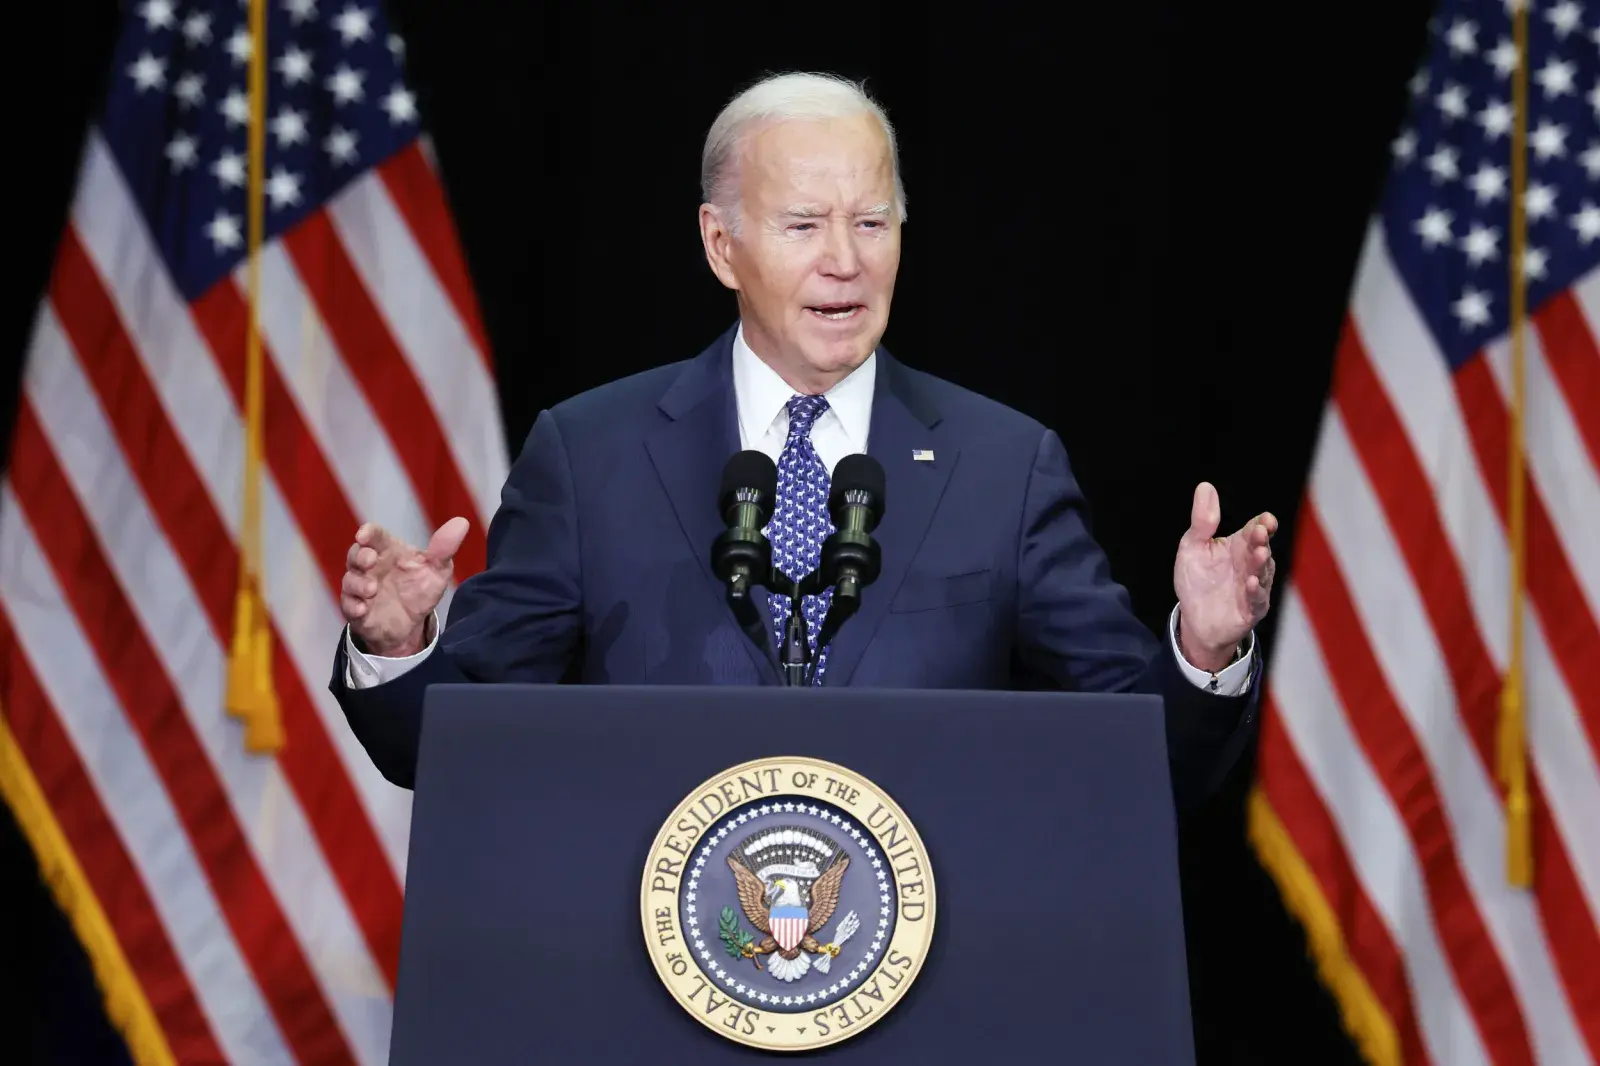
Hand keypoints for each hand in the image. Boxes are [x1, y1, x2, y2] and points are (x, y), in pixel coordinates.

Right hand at [341, 517, 469, 656]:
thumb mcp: (437, 570)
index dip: (368, 532)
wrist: (412, 625)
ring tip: (372, 589)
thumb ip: (444, 549)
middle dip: (359, 555)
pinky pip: (348, 605)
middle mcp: (370, 567)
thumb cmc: (420, 589)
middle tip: (370, 561)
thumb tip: (462, 523)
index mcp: (388, 550)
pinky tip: (363, 609)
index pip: (374, 535)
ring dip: (358, 583)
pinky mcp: (355, 609)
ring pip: (349, 580)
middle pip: (355, 554)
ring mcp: (360, 587)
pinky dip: (353, 606)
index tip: (364, 535)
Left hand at [1173, 482, 1277, 671]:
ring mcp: (1254, 586)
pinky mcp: (1251, 608)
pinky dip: (1255, 591)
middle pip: (1261, 548)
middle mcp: (1250, 563)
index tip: (1265, 520)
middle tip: (1261, 532)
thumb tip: (1205, 486)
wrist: (1195, 619)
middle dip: (1262, 540)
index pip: (1255, 529)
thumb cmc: (1196, 580)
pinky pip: (1257, 599)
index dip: (1262, 524)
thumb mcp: (1193, 546)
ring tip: (1259, 553)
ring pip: (1263, 572)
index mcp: (1239, 545)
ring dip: (1261, 563)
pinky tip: (1250, 583)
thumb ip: (1202, 520)